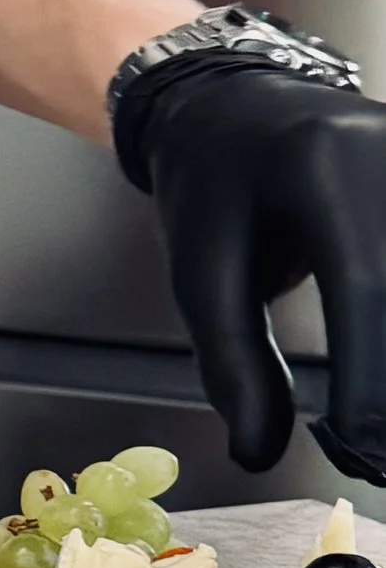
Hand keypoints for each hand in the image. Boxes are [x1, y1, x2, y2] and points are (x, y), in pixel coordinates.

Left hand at [133, 68, 385, 481]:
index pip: (368, 288)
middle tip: (375, 460)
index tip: (361, 448)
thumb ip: (232, 362)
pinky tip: (379, 393)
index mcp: (324, 166)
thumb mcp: (201, 271)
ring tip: (375, 436)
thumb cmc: (215, 189)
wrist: (238, 107)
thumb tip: (256, 454)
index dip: (372, 383)